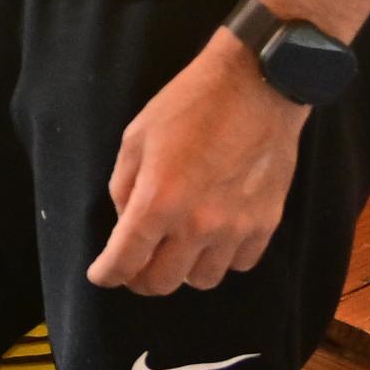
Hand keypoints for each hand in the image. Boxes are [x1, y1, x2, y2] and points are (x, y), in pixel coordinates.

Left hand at [86, 35, 306, 295]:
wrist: (257, 87)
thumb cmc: (189, 106)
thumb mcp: (136, 139)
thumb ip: (124, 187)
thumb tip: (125, 225)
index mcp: (158, 201)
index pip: (125, 261)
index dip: (107, 274)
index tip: (102, 275)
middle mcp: (197, 224)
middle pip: (162, 282)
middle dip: (141, 279)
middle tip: (136, 264)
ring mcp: (236, 228)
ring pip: (202, 280)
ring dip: (183, 269)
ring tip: (177, 247)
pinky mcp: (267, 224)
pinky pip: (239, 264)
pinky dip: (221, 258)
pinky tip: (214, 236)